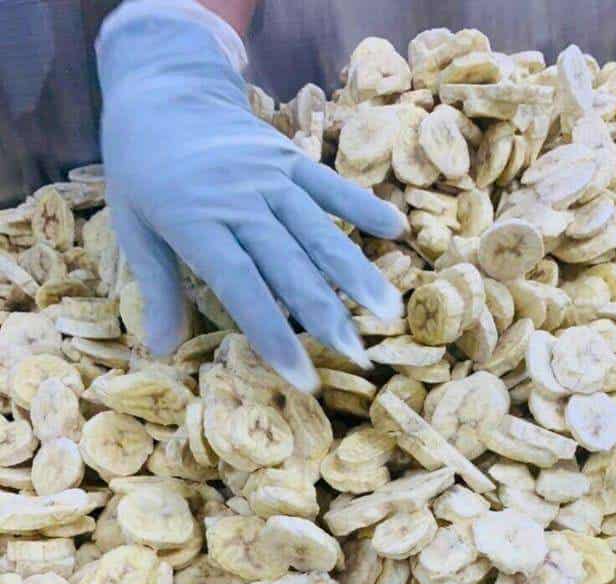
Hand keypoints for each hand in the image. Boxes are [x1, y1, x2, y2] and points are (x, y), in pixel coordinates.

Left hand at [97, 13, 404, 391]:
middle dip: (325, 314)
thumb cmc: (142, 170)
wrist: (161, 89)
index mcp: (194, 220)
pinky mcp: (291, 157)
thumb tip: (160, 350)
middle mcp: (239, 199)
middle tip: (356, 354)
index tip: (301, 375)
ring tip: (388, 311)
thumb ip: (156, 288)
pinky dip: (363, 206)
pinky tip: (396, 229)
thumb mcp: (132, 227)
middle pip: (290, 264)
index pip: (242, 286)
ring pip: (319, 231)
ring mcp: (270, 175)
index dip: (273, 333)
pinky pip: (331, 185)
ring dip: (356, 272)